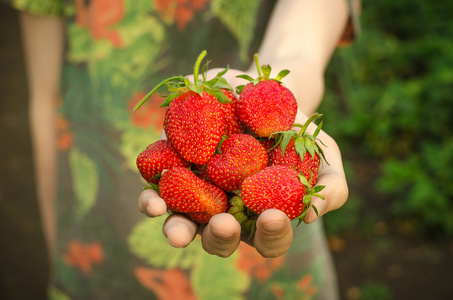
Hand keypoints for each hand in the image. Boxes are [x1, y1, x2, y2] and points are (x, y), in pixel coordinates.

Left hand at [137, 69, 347, 257]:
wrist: (260, 91)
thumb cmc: (294, 128)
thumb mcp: (322, 152)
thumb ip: (329, 186)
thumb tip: (311, 215)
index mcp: (262, 213)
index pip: (269, 239)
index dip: (271, 235)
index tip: (273, 216)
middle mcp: (227, 210)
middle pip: (220, 239)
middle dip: (220, 238)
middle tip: (222, 225)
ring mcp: (197, 193)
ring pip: (183, 224)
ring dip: (178, 230)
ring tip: (176, 230)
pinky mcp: (173, 172)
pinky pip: (157, 194)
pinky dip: (153, 201)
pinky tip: (154, 200)